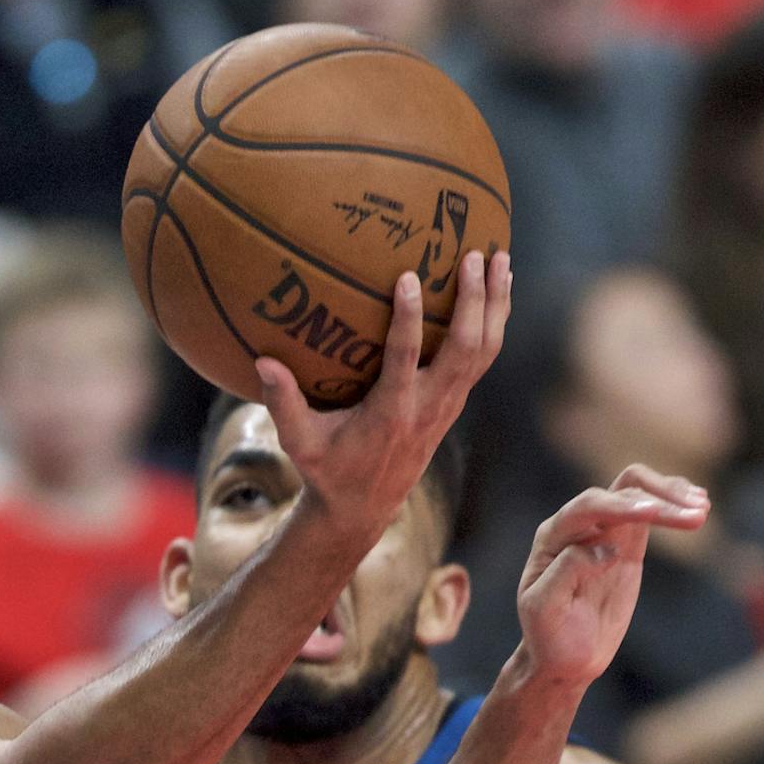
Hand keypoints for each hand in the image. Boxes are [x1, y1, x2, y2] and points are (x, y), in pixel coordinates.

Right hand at [257, 249, 511, 536]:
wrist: (363, 508)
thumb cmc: (326, 470)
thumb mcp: (299, 443)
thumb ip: (283, 403)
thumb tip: (262, 362)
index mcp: (390, 413)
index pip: (405, 359)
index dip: (409, 318)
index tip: (409, 277)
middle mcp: (428, 407)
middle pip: (465, 348)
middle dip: (474, 300)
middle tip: (474, 254)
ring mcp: (447, 405)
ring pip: (484, 351)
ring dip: (495, 305)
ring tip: (501, 259)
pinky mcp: (453, 404)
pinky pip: (483, 359)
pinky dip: (493, 323)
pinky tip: (496, 292)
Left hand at [514, 465, 709, 688]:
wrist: (563, 656)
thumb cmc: (548, 634)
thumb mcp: (544, 608)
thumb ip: (567, 571)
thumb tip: (606, 546)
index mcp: (553, 536)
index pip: (589, 506)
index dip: (622, 506)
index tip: (654, 513)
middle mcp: (579, 525)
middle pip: (621, 491)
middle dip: (659, 498)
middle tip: (695, 514)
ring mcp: (606, 531)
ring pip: (639, 491)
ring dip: (671, 494)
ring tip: (702, 508)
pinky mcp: (628, 544)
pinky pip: (650, 511)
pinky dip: (673, 503)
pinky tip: (698, 507)